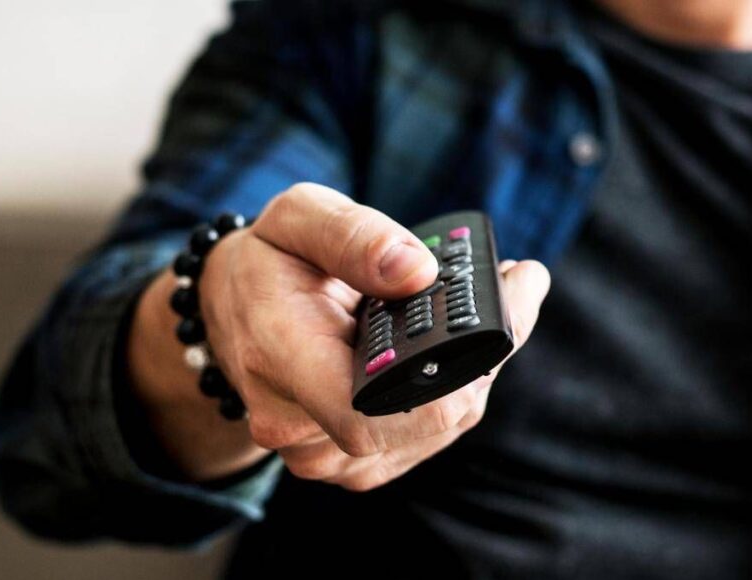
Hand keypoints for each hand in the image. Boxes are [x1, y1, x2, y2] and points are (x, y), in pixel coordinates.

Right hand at [128, 183, 549, 488]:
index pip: (366, 412)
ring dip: (479, 371)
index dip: (447, 383)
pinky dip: (458, 389)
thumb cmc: (268, 261)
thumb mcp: (297, 218)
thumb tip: (418, 271)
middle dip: (485, 358)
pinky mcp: (354, 460)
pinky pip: (426, 434)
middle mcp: (299, 426)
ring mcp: (326, 454)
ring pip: (436, 429)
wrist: (234, 311)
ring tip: (497, 303)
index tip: (502, 311)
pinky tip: (465, 345)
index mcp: (278, 358)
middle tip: (517, 287)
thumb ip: (353, 236)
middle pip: (424, 419)